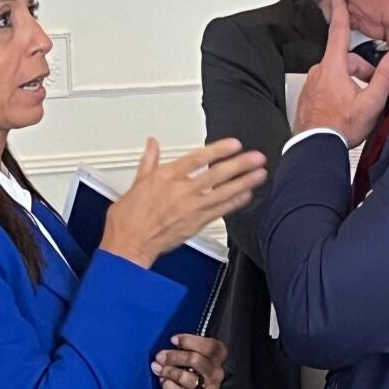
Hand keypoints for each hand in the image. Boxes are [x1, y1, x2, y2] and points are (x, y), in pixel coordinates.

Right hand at [101, 138, 265, 267]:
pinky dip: (235, 202)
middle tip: (256, 157)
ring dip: (244, 183)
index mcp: (166, 177)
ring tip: (259, 174)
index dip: (218, 150)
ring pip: (223, 192)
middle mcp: (182, 191)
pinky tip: (247, 196)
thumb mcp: (136, 182)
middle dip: (239, 165)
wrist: (129, 244)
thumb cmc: (129, 218)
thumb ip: (149, 161)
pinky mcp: (196, 224)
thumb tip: (152, 144)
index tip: (234, 144)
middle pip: (216, 174)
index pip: (197, 158)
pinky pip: (220, 211)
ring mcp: (191, 208)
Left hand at [152, 335, 225, 388]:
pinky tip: (164, 382)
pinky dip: (172, 388)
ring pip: (188, 378)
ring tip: (157, 369)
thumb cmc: (190, 368)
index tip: (173, 340)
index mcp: (218, 356)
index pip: (210, 346)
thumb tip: (170, 342)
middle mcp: (217, 373)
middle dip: (174, 357)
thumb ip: (186, 347)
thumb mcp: (191, 353)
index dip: (190, 341)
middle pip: (196, 361)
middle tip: (159, 357)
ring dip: (169, 372)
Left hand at [292, 0, 388, 146]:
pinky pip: (328, 87)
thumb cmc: (339, 128)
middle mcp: (319, 71)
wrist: (315, 148)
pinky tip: (345, 110)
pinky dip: (339, 93)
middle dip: (362, 70)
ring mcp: (312, 84)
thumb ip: (385, 77)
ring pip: (337, 74)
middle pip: (345, 59)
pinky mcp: (308, 97)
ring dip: (351, 83)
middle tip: (373, 89)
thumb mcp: (370, 102)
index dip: (341, 9)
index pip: (339, 30)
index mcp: (333, 67)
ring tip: (359, 104)